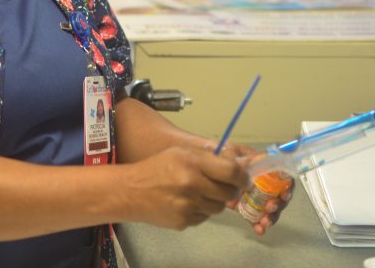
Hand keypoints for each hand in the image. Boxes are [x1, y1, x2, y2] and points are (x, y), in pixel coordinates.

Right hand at [127, 146, 249, 230]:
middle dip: (230, 189)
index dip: (242, 176)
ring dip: (215, 200)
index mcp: (192, 163)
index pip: (231, 171)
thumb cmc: (158, 167)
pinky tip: (188, 202)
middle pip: (229, 192)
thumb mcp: (181, 153)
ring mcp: (188, 206)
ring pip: (219, 207)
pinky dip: (201, 210)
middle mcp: (192, 184)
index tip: (243, 178)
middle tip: (223, 185)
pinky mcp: (183, 222)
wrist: (131, 191)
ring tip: (201, 192)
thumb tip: (236, 165)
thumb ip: (208, 157)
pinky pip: (204, 217)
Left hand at [208, 142, 294, 235]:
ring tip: (264, 222)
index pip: (282, 175)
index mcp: (263, 166)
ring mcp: (255, 195)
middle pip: (279, 194)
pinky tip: (259, 229)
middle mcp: (262, 181)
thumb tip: (248, 168)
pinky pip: (256, 217)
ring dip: (271, 217)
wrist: (207, 168)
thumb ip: (239, 159)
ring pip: (269, 208)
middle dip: (278, 204)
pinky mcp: (247, 207)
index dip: (287, 186)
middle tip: (270, 208)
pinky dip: (259, 224)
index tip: (283, 195)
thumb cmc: (221, 155)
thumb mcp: (229, 152)